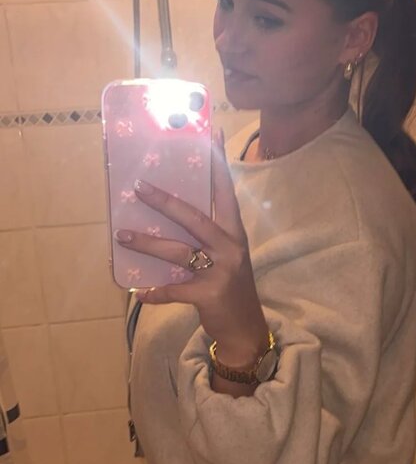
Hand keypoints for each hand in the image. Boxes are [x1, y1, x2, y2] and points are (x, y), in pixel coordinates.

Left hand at [114, 128, 267, 360]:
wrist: (245, 329)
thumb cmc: (230, 288)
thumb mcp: (227, 257)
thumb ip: (207, 237)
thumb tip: (170, 214)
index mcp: (234, 234)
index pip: (225, 193)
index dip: (219, 164)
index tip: (211, 134)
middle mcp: (230, 247)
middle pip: (194, 217)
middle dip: (165, 201)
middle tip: (139, 187)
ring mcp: (220, 271)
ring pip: (178, 251)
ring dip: (147, 243)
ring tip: (122, 236)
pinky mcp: (209, 295)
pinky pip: (175, 290)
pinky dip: (156, 292)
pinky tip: (140, 293)